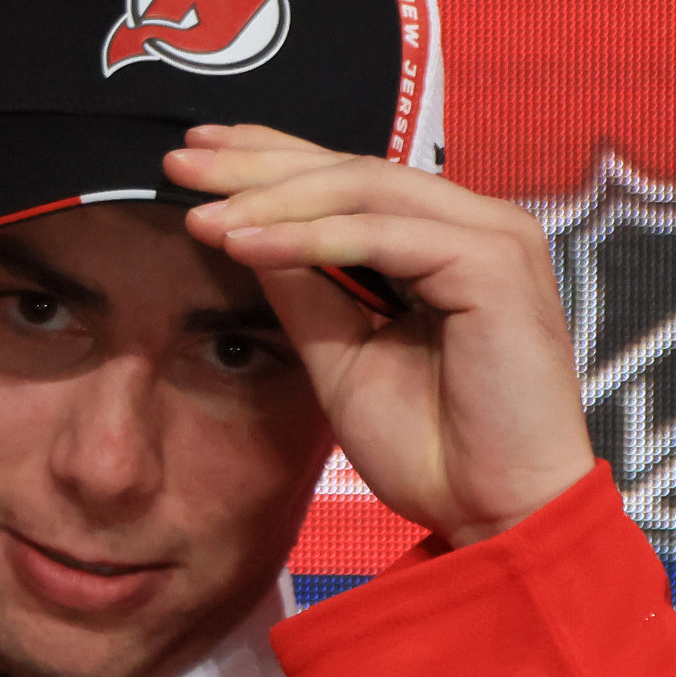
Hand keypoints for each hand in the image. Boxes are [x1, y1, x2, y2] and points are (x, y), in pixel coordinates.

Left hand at [172, 126, 597, 548]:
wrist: (496, 516)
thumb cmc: (433, 449)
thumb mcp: (342, 357)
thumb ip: (305, 292)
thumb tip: (242, 229)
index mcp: (447, 241)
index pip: (352, 180)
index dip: (271, 161)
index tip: (194, 160)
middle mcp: (477, 225)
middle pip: (353, 169)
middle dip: (259, 162)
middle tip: (179, 160)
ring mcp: (494, 237)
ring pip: (364, 189)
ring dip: (273, 199)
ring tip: (203, 216)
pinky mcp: (495, 265)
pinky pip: (381, 235)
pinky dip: (308, 239)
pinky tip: (246, 245)